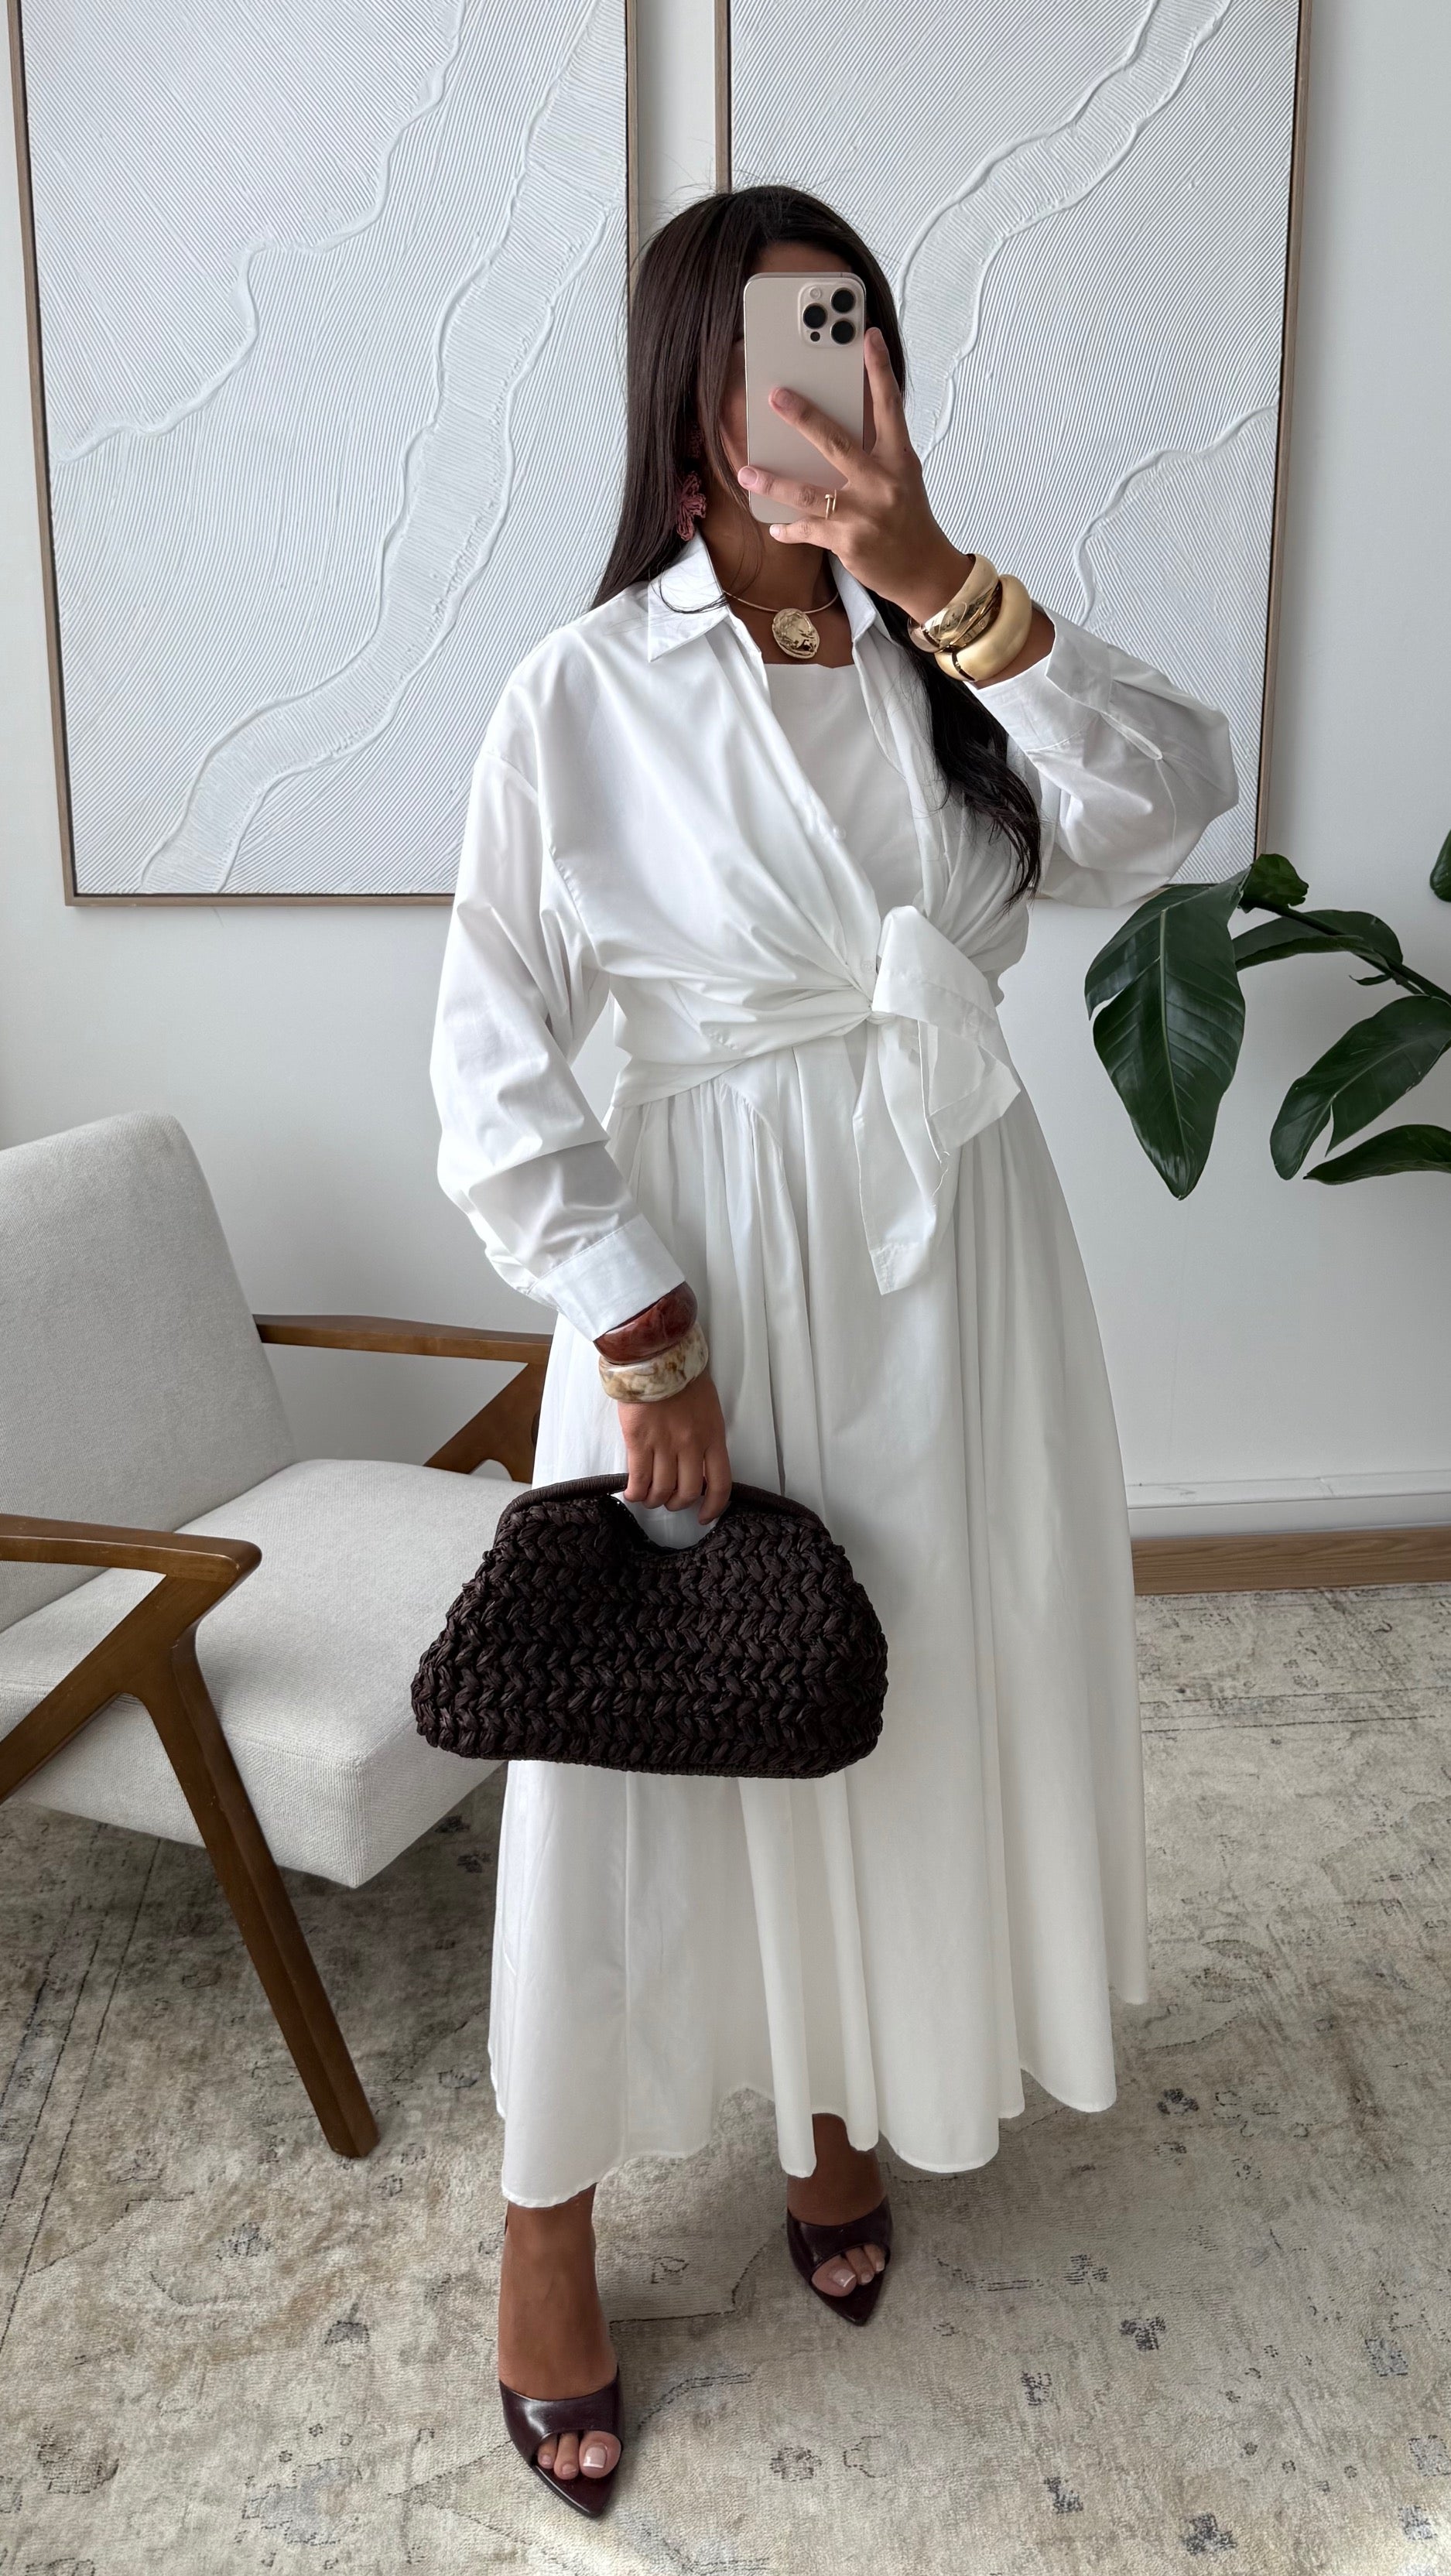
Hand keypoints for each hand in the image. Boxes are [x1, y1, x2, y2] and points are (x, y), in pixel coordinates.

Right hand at [617, 1370, 731, 1525]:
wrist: (656, 1355)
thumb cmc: (683, 1376)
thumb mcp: (708, 1408)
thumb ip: (706, 1435)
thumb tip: (698, 1461)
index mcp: (713, 1436)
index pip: (720, 1483)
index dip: (713, 1507)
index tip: (704, 1516)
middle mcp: (692, 1445)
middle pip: (687, 1492)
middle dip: (677, 1504)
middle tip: (669, 1502)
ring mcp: (665, 1444)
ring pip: (661, 1489)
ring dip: (654, 1500)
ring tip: (647, 1497)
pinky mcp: (639, 1440)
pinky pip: (638, 1478)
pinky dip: (635, 1492)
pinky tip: (631, 1493)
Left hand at [735, 327, 974, 629]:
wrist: (924, 571)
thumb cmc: (909, 521)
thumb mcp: (902, 479)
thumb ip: (876, 452)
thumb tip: (836, 430)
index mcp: (899, 459)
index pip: (890, 406)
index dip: (879, 370)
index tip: (867, 337)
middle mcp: (881, 482)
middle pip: (836, 441)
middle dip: (803, 417)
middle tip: (776, 396)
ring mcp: (863, 513)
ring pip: (808, 492)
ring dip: (773, 482)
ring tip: (746, 472)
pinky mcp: (847, 541)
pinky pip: (807, 530)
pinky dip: (789, 528)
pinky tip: (775, 526)